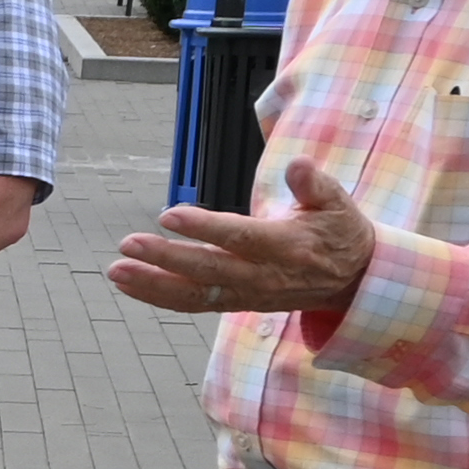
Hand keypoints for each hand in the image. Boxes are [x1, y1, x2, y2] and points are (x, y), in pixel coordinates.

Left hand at [112, 159, 375, 317]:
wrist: (353, 281)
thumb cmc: (340, 232)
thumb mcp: (338, 202)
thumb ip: (315, 184)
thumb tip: (298, 164)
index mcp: (287, 247)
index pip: (239, 237)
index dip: (204, 228)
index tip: (169, 216)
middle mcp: (263, 276)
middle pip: (208, 269)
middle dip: (165, 258)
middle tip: (128, 244)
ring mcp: (248, 294)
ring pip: (194, 294)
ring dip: (152, 284)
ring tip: (115, 271)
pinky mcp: (237, 302)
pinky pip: (194, 304)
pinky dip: (159, 296)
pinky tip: (128, 284)